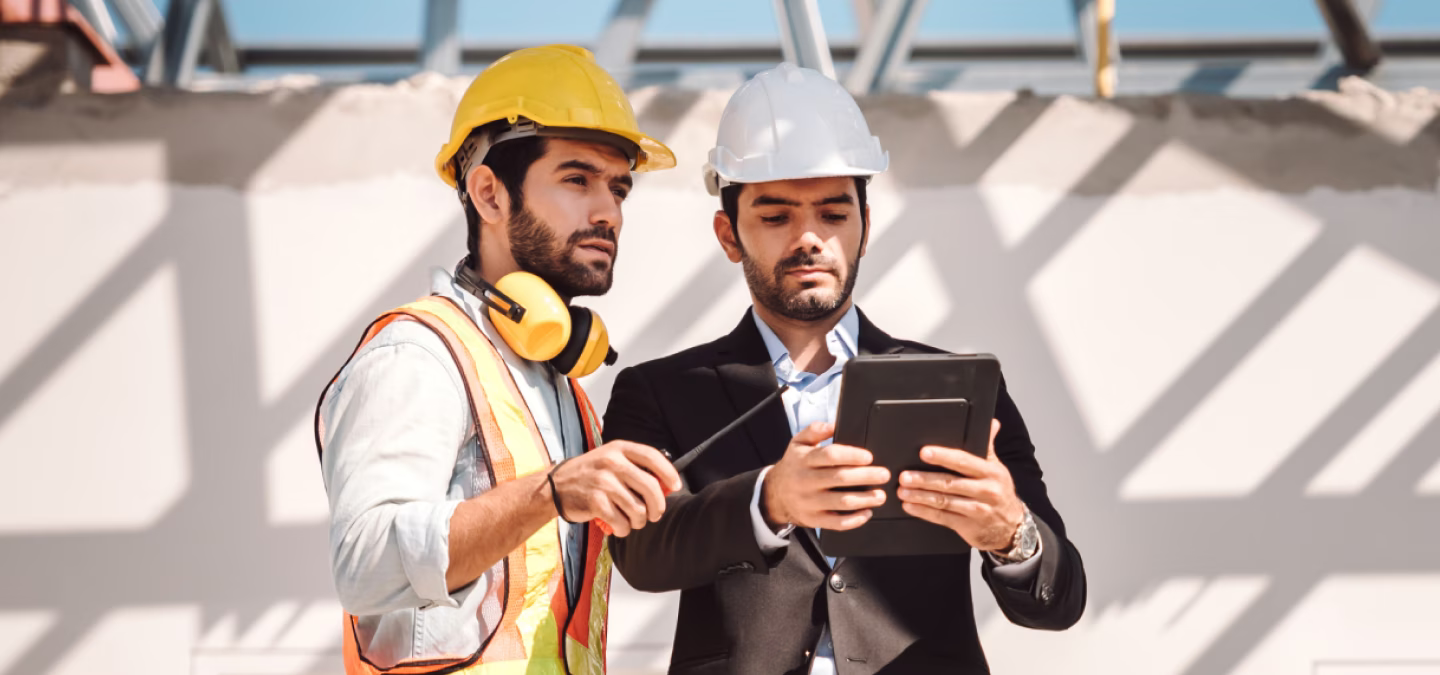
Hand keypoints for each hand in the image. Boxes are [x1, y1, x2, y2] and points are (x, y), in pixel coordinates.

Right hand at [549, 440, 681, 536]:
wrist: (555, 487)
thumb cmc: (589, 474)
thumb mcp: (609, 459)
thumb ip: (634, 467)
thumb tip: (666, 486)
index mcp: (619, 448)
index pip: (652, 457)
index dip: (669, 473)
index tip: (676, 486)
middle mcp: (612, 462)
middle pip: (651, 488)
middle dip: (658, 507)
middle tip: (655, 514)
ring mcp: (603, 482)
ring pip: (638, 509)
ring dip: (639, 521)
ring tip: (633, 521)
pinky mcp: (595, 502)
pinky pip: (622, 522)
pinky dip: (624, 529)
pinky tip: (620, 526)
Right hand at [763, 422, 890, 530]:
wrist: (774, 494)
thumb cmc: (794, 466)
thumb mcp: (798, 443)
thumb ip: (815, 430)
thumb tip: (834, 425)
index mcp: (804, 460)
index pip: (830, 456)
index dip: (851, 455)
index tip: (869, 457)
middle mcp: (806, 481)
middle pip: (840, 478)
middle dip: (866, 477)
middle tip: (884, 475)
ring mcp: (810, 502)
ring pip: (841, 502)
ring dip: (865, 499)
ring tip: (881, 495)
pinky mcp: (814, 519)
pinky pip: (837, 523)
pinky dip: (854, 520)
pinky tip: (867, 513)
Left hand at [897, 420, 1023, 551]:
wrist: (1012, 527)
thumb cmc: (999, 493)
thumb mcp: (997, 469)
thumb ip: (988, 446)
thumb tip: (992, 423)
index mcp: (991, 472)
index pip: (963, 461)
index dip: (943, 456)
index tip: (924, 452)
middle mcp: (985, 491)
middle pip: (950, 483)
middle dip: (924, 479)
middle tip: (905, 476)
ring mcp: (977, 510)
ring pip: (944, 501)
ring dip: (920, 496)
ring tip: (902, 491)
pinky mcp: (968, 526)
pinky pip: (942, 518)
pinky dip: (924, 512)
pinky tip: (910, 507)